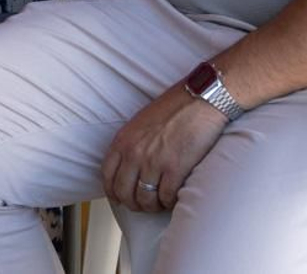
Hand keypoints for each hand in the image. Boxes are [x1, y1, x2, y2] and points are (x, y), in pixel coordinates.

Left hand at [101, 86, 228, 213]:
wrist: (199, 100)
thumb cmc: (173, 109)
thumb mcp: (140, 123)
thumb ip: (130, 144)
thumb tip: (128, 168)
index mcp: (123, 140)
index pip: (107, 176)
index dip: (113, 192)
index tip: (120, 198)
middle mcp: (134, 153)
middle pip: (124, 192)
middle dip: (133, 204)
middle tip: (143, 204)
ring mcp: (154, 162)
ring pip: (145, 200)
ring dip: (152, 206)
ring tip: (159, 202)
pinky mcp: (175, 169)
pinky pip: (166, 198)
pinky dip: (169, 202)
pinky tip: (174, 197)